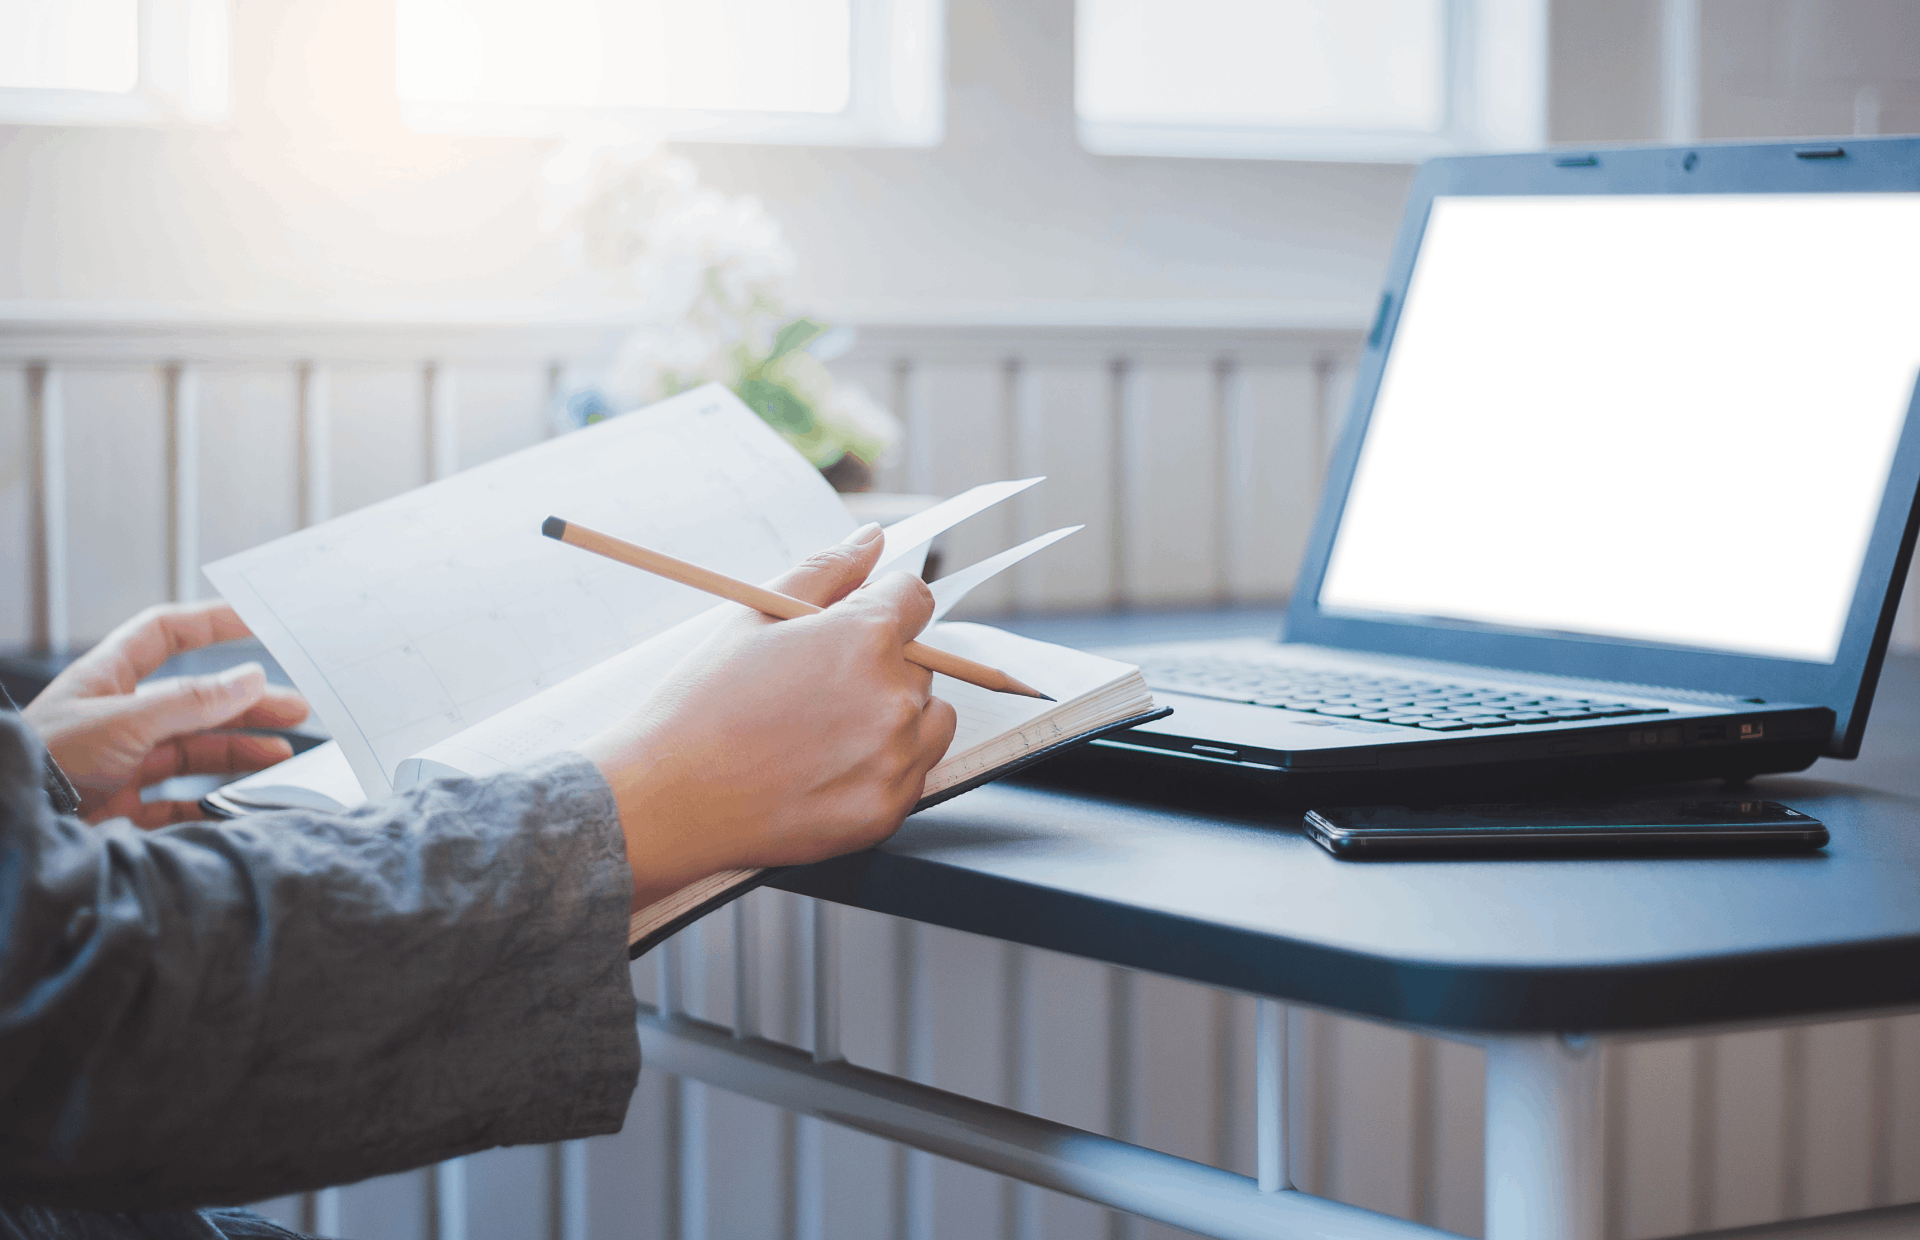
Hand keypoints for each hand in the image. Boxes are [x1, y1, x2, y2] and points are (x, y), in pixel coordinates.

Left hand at [22, 601, 310, 827]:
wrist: (12, 831)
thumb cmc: (46, 764)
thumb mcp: (123, 724)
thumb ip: (190, 702)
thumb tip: (251, 677)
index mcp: (107, 680)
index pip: (164, 635)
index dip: (211, 623)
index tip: (260, 621)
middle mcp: (117, 718)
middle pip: (195, 699)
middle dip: (246, 702)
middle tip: (295, 709)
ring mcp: (122, 763)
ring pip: (194, 749)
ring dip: (240, 749)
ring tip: (281, 754)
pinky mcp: (123, 808)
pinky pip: (180, 802)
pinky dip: (214, 801)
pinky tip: (241, 800)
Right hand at [580, 523, 957, 909]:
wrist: (668, 799)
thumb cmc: (702, 702)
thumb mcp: (755, 616)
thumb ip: (827, 570)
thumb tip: (875, 539)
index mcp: (864, 637)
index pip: (915, 598)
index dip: (881, 605)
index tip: (850, 627)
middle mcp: (893, 697)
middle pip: (920, 660)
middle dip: (881, 662)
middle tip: (814, 688)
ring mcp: (895, 759)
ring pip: (930, 716)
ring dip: (896, 713)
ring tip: (824, 728)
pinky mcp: (888, 810)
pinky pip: (915, 771)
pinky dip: (885, 765)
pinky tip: (826, 767)